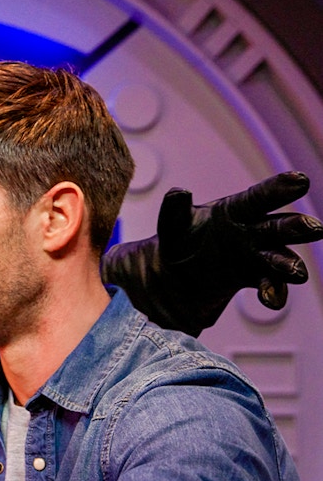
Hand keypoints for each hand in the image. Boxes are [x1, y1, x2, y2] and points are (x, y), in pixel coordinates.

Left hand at [158, 172, 320, 309]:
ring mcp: (257, 256)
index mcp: (235, 210)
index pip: (258, 198)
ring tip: (296, 273)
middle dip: (297, 227)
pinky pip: (270, 285)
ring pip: (281, 258)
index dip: (277, 189)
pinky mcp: (255, 278)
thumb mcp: (173, 223)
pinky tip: (269, 299)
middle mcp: (253, 231)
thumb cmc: (181, 238)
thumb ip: (174, 209)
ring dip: (289, 264)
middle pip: (279, 227)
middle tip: (314, 228)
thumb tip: (178, 192)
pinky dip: (273, 292)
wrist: (177, 273)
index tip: (299, 180)